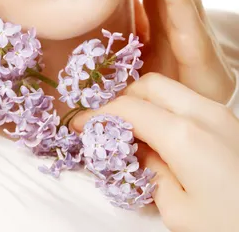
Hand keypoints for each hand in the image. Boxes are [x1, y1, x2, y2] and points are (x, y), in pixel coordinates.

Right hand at [70, 73, 238, 231]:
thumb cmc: (228, 226)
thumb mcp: (179, 210)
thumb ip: (150, 170)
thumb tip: (136, 148)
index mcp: (184, 134)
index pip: (128, 108)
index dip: (98, 114)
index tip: (78, 125)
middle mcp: (203, 112)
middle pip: (150, 84)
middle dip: (123, 99)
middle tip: (107, 126)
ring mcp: (221, 113)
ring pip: (171, 89)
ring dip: (146, 102)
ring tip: (133, 132)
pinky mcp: (230, 121)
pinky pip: (188, 102)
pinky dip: (166, 109)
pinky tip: (162, 137)